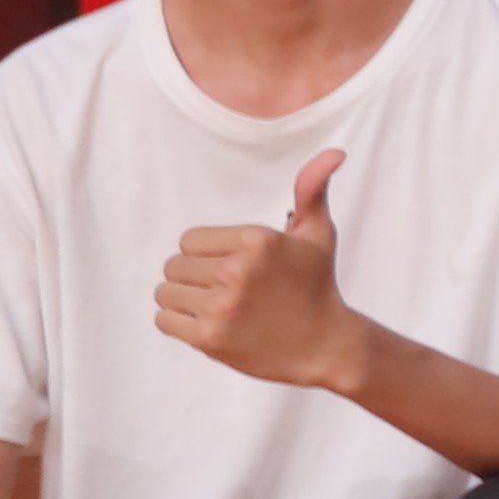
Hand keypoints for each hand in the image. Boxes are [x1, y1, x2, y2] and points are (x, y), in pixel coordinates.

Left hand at [152, 151, 362, 391]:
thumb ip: (311, 190)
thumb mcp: (318, 234)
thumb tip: (335, 152)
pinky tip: (208, 324)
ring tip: (215, 307)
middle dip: (193, 277)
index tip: (234, 267)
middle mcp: (237, 271)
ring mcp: (222, 306)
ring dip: (183, 300)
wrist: (326, 346)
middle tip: (224, 290)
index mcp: (257, 241)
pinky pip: (164, 321)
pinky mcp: (210, 338)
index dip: (207, 253)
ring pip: (165, 293)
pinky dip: (178, 324)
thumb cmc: (316, 285)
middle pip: (174, 265)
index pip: (189, 240)